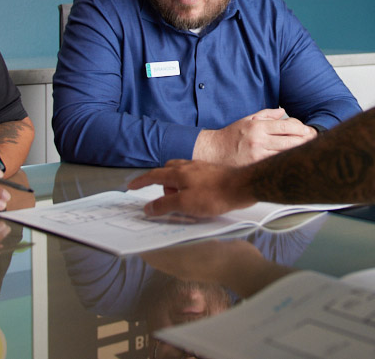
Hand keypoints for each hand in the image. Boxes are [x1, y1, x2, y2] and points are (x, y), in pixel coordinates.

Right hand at [127, 159, 256, 217]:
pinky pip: (194, 177)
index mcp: (178, 172)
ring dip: (177, 185)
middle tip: (168, 200)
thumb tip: (148, 208)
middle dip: (162, 184)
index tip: (131, 186)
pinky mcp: (212, 172)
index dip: (141, 181)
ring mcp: (201, 168)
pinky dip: (190, 186)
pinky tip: (199, 197)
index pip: (154, 175)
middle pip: (167, 171)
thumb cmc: (214, 195)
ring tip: (185, 201)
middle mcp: (188, 166)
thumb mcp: (185, 204)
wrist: (243, 186)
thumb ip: (165, 206)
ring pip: (182, 173)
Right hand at [193, 108, 316, 165]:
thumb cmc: (230, 136)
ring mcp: (257, 154)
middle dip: (305, 141)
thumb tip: (283, 111)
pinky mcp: (256, 166)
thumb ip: (266, 114)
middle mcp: (258, 140)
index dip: (301, 129)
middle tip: (315, 142)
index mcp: (258, 126)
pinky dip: (286, 162)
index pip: (286, 126)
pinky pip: (276, 164)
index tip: (309, 131)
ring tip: (309, 152)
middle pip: (290, 141)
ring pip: (285, 154)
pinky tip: (294, 162)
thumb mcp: (247, 119)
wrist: (213, 151)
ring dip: (299, 152)